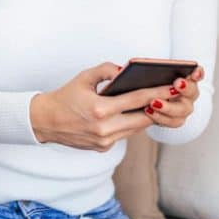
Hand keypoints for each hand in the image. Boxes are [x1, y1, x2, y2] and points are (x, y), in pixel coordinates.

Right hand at [29, 62, 176, 150]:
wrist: (45, 121)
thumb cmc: (64, 97)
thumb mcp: (83, 77)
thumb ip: (106, 70)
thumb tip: (125, 70)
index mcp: (100, 109)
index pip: (137, 100)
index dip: (158, 93)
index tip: (173, 88)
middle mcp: (104, 128)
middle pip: (143, 119)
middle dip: (158, 107)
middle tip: (173, 96)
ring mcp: (105, 141)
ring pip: (136, 129)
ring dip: (146, 117)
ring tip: (157, 104)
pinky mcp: (103, 148)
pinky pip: (124, 135)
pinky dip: (130, 125)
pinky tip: (135, 115)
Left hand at [143, 66, 204, 127]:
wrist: (142, 102)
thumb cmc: (147, 83)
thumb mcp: (149, 75)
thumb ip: (153, 70)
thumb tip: (144, 64)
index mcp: (186, 79)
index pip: (196, 74)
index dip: (198, 73)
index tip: (195, 71)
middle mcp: (188, 94)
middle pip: (192, 92)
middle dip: (186, 87)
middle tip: (177, 83)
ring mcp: (183, 108)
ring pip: (182, 110)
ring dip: (169, 106)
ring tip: (153, 102)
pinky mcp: (174, 120)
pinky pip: (172, 121)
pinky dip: (160, 117)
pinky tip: (148, 111)